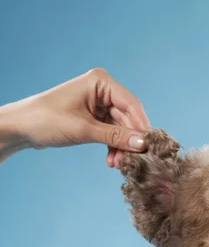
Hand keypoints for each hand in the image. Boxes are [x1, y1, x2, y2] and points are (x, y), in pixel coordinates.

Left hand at [0, 68, 150, 167]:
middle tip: (132, 162)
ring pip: (121, 128)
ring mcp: (99, 103)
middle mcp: (102, 89)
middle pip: (128, 118)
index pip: (131, 104)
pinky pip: (112, 132)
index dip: (142, 127)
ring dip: (121, 147)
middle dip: (129, 141)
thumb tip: (142, 144)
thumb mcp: (84, 130)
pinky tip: (111, 161)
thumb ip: (115, 136)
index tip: (149, 148)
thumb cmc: (46, 120)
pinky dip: (113, 147)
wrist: (21, 128)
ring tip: (118, 165)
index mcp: (100, 81)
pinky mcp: (94, 117)